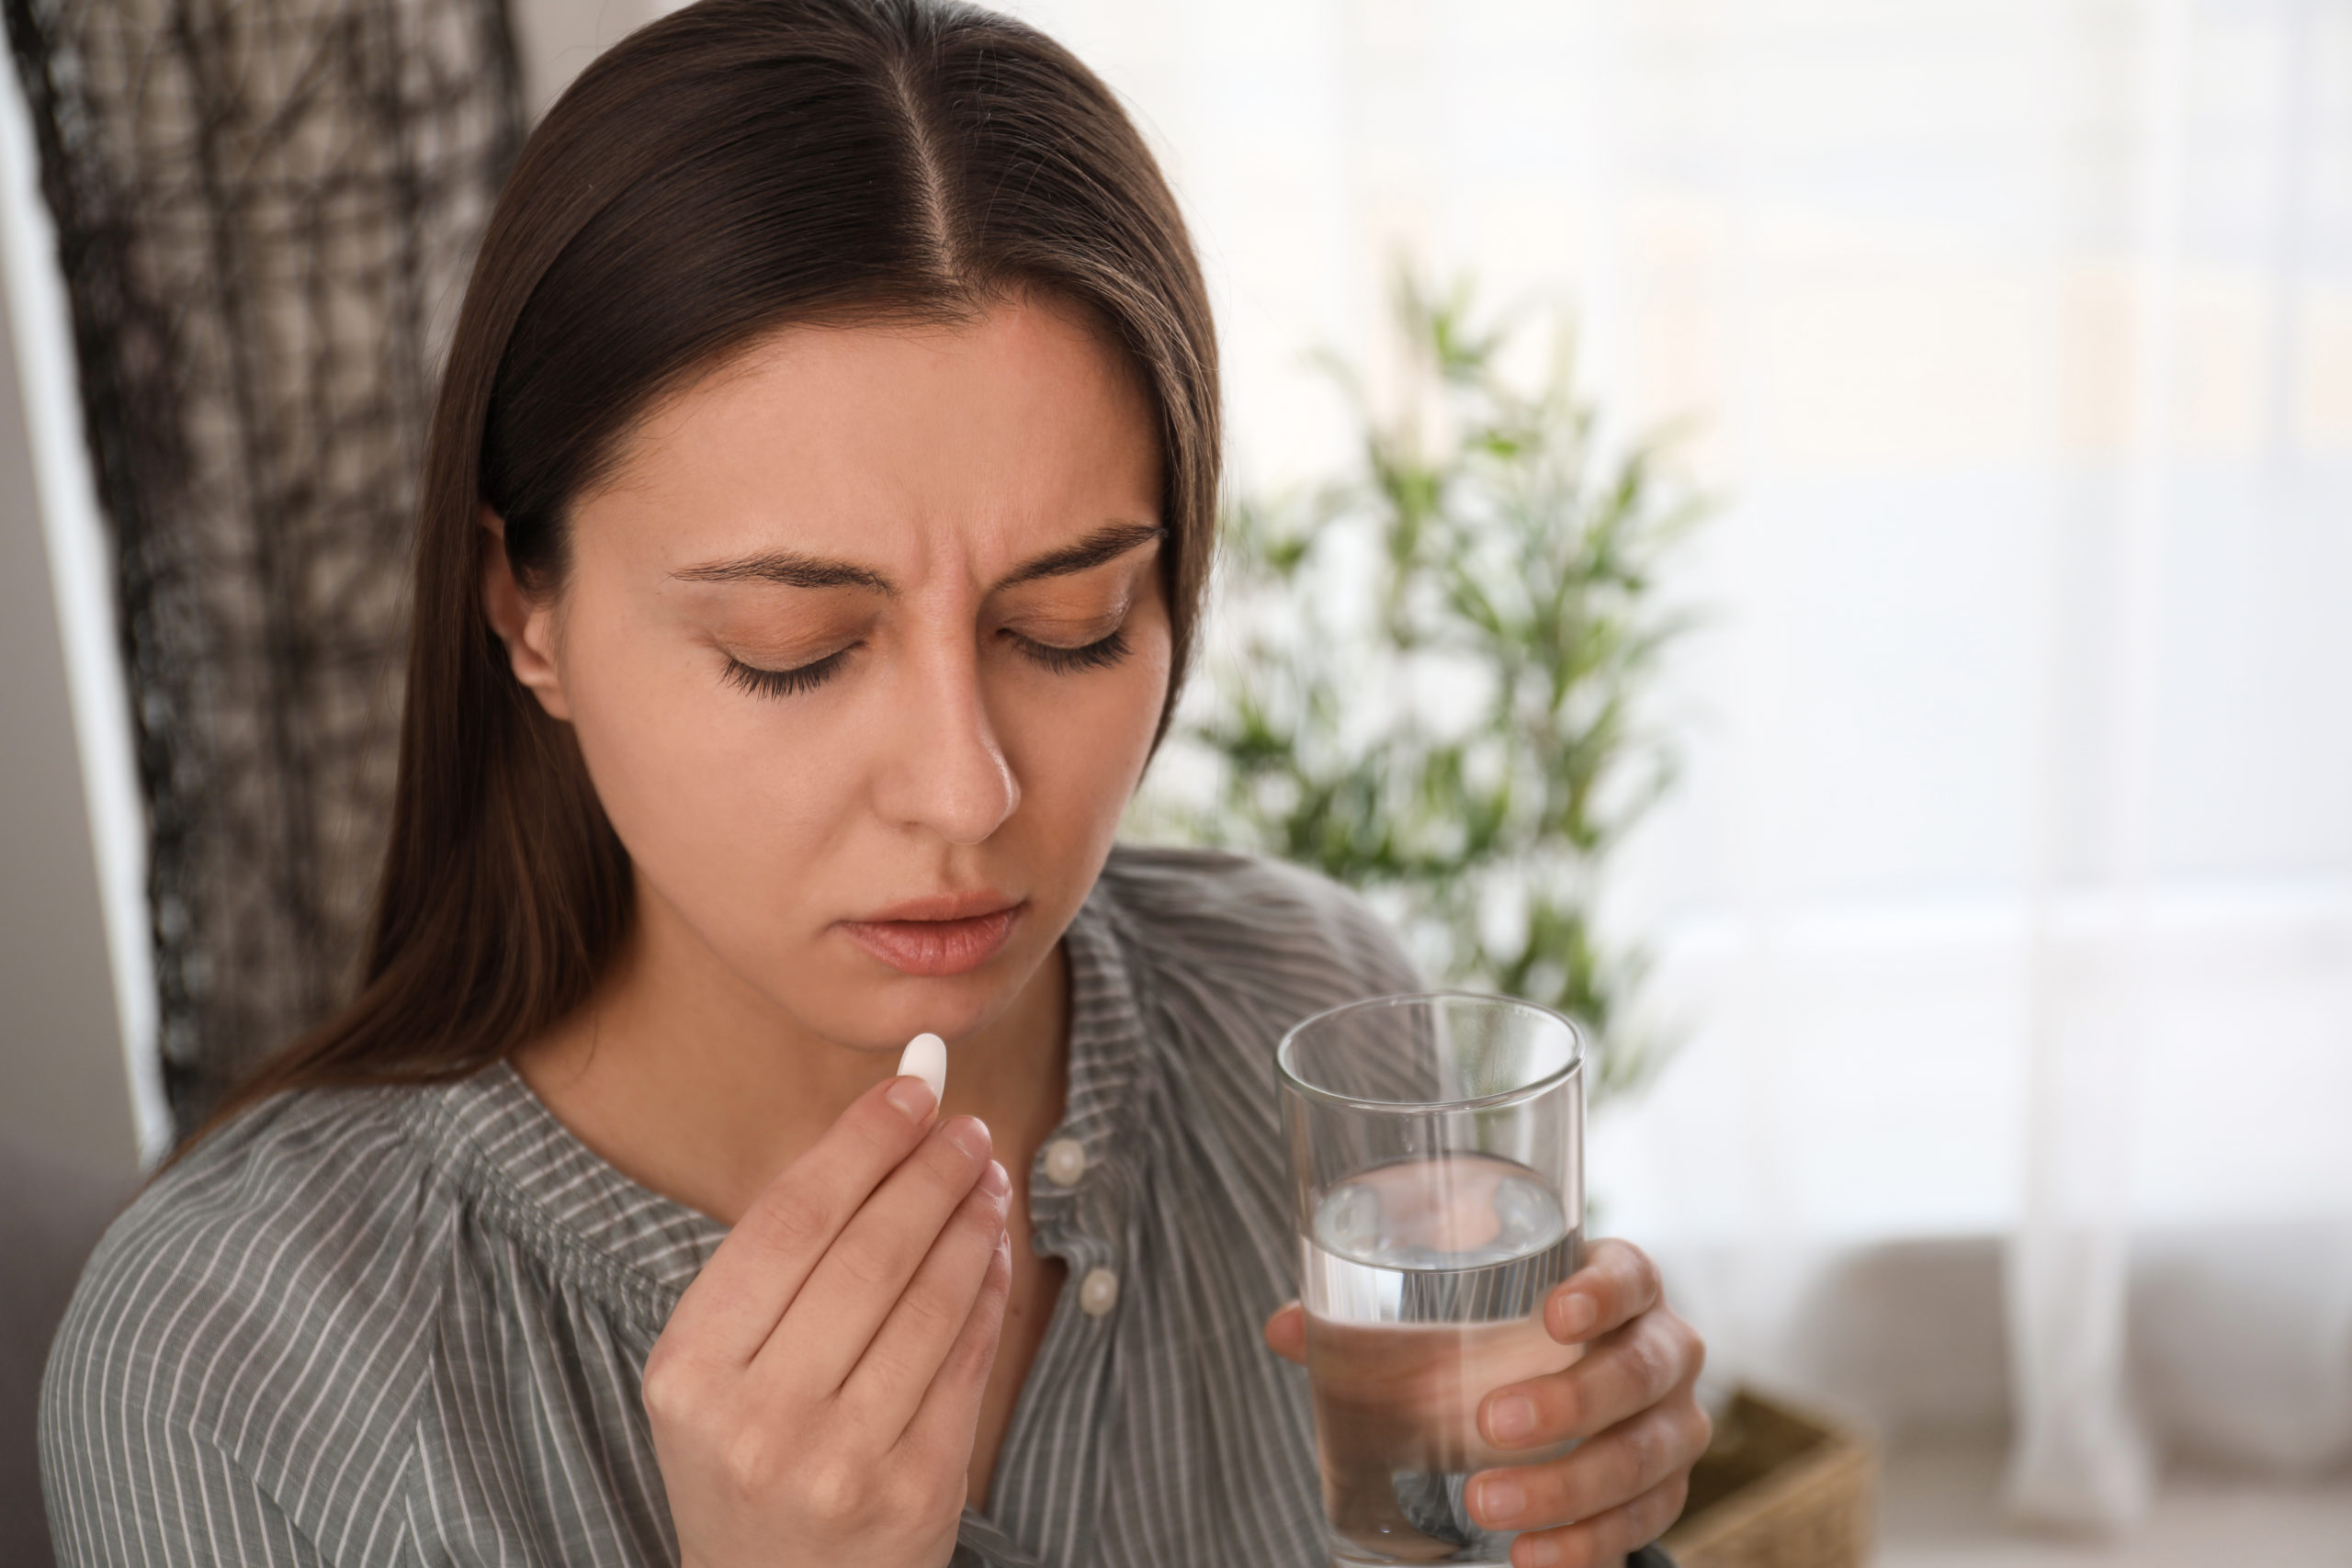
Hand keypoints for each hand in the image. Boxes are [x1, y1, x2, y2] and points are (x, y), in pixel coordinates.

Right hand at [643, 1073, 1012, 1567]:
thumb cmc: (748, 1451)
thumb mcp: (721, 1364)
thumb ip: (790, 1252)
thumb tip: (891, 1116)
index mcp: (690, 1368)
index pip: (791, 1220)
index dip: (862, 1143)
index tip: (914, 1091)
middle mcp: (756, 1418)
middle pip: (868, 1253)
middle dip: (930, 1173)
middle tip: (969, 1127)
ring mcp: (839, 1461)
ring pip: (929, 1301)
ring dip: (972, 1223)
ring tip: (988, 1177)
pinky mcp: (914, 1492)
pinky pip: (967, 1361)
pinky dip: (990, 1290)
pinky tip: (995, 1247)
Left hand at [1264, 1238, 1708, 1567]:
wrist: (1571, 1398)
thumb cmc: (1504, 1335)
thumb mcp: (1457, 1314)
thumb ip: (1378, 1316)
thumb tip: (1285, 1327)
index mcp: (1619, 1285)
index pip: (1630, 1274)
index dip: (1603, 1292)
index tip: (1555, 1315)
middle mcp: (1662, 1349)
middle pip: (1640, 1372)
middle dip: (1570, 1402)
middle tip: (1486, 1426)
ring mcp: (1673, 1425)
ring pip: (1644, 1457)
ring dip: (1568, 1489)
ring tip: (1488, 1507)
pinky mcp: (1665, 1491)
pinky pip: (1642, 1522)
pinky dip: (1589, 1545)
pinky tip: (1535, 1560)